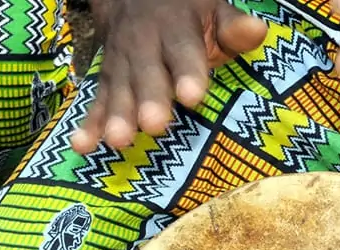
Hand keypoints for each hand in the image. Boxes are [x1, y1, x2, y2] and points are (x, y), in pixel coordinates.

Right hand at [71, 0, 267, 153]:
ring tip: (118, 141)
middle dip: (148, 99)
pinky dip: (89, 125)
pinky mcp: (107, 81)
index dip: (188, 72)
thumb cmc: (189, 15)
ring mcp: (121, 63)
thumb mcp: (213, 11)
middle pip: (146, 73)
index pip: (183, 49)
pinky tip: (81, 146)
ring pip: (118, 89)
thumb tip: (257, 30)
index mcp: (175, 26)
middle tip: (154, 126)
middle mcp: (142, 44)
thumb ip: (232, 27)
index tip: (193, 97)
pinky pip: (96, 102)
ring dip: (117, 116)